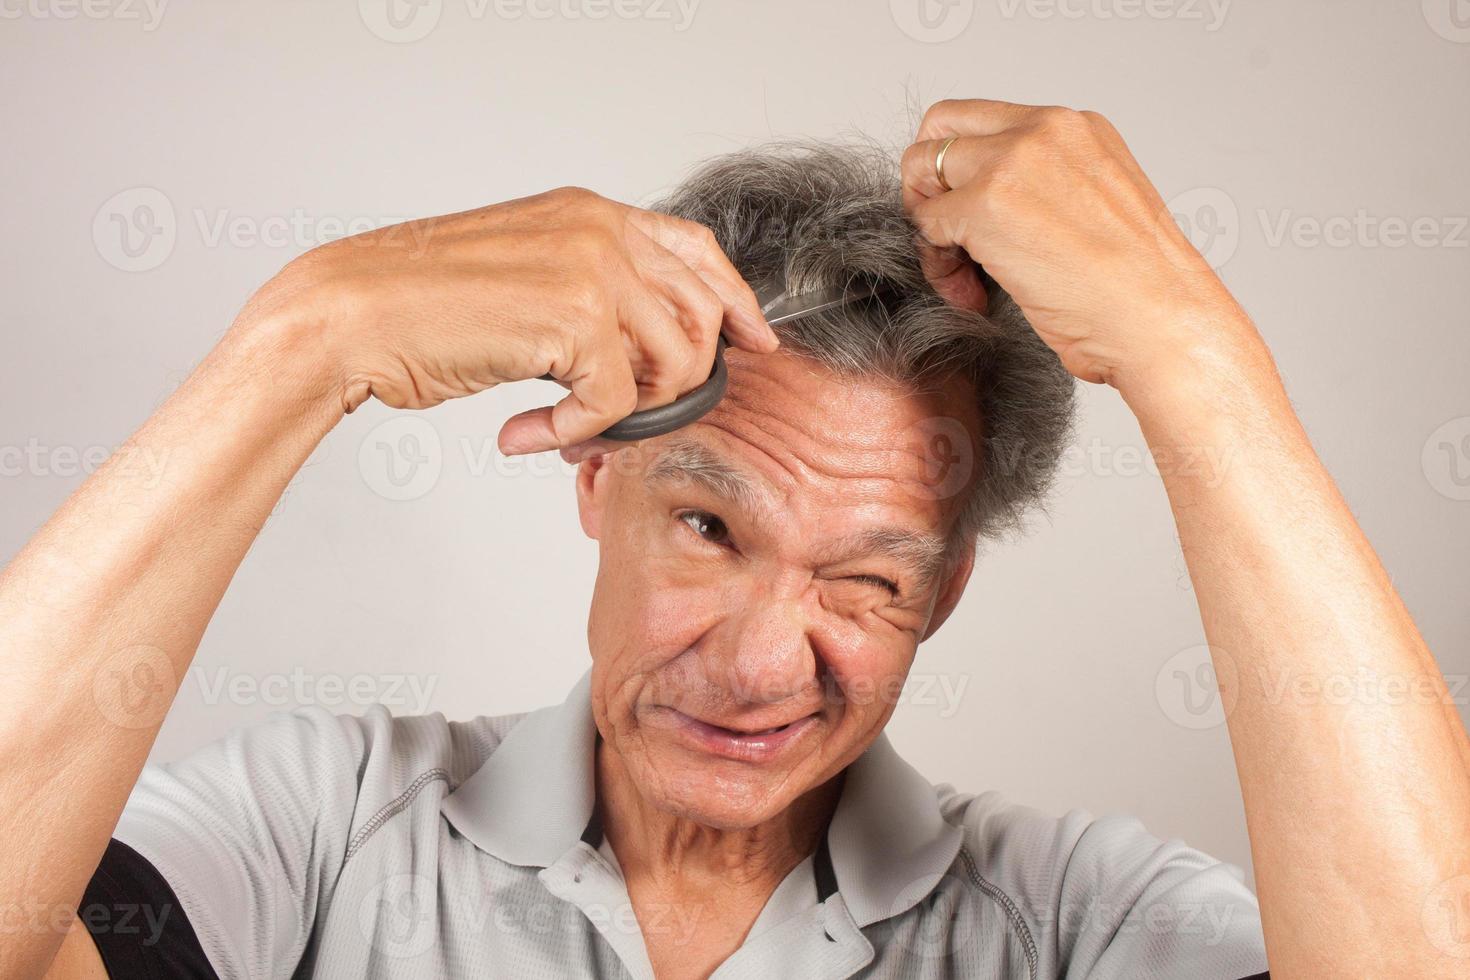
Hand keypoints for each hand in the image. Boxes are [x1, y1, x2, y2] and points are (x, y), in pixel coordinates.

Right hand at [238, 187, 775, 453]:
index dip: (734, 298)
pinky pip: (617, 401)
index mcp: (590, 213)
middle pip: (700, 314)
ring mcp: (592, 268)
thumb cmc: (422, 306)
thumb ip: (586, 294)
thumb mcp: (525, 276)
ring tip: (571, 429)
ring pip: (675, 361)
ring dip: (629, 412)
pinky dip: (577, 432)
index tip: (754, 340)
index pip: (696, 248)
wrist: (350, 313)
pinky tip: (530, 431)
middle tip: (622, 417)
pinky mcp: (575, 318)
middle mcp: (600, 230)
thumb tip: (639, 351)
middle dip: (678, 381)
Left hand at [901, 98, 1253, 389]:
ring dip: (930, 227)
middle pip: (940, 128)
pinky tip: (972, 293)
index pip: (983, 120)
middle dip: (928, 184)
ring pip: (921, 169)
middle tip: (946, 238)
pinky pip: (926, 224)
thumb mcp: (1095, 209)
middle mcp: (1044, 130)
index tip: (970, 216)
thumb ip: (1043, 187)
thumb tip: (989, 204)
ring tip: (963, 277)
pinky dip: (937, 264)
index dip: (960, 169)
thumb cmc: (1137, 289)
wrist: (1159, 320)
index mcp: (1075, 128)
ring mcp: (1013, 162)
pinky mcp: (986, 204)